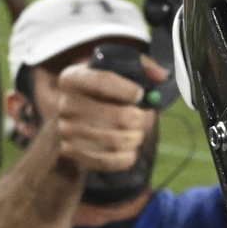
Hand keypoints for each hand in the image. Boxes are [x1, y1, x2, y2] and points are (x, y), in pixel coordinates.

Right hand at [51, 58, 162, 173]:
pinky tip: (128, 148)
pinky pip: (110, 160)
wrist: (79, 118)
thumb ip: (142, 67)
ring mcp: (66, 130)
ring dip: (136, 137)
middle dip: (141, 119)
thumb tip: (160, 76)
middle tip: (144, 116)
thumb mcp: (117, 72)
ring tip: (135, 131)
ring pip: (119, 141)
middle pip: (119, 117)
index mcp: (73, 78)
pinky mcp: (71, 151)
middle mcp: (65, 104)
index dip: (127, 90)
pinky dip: (127, 156)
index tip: (140, 95)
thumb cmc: (105, 92)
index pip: (102, 82)